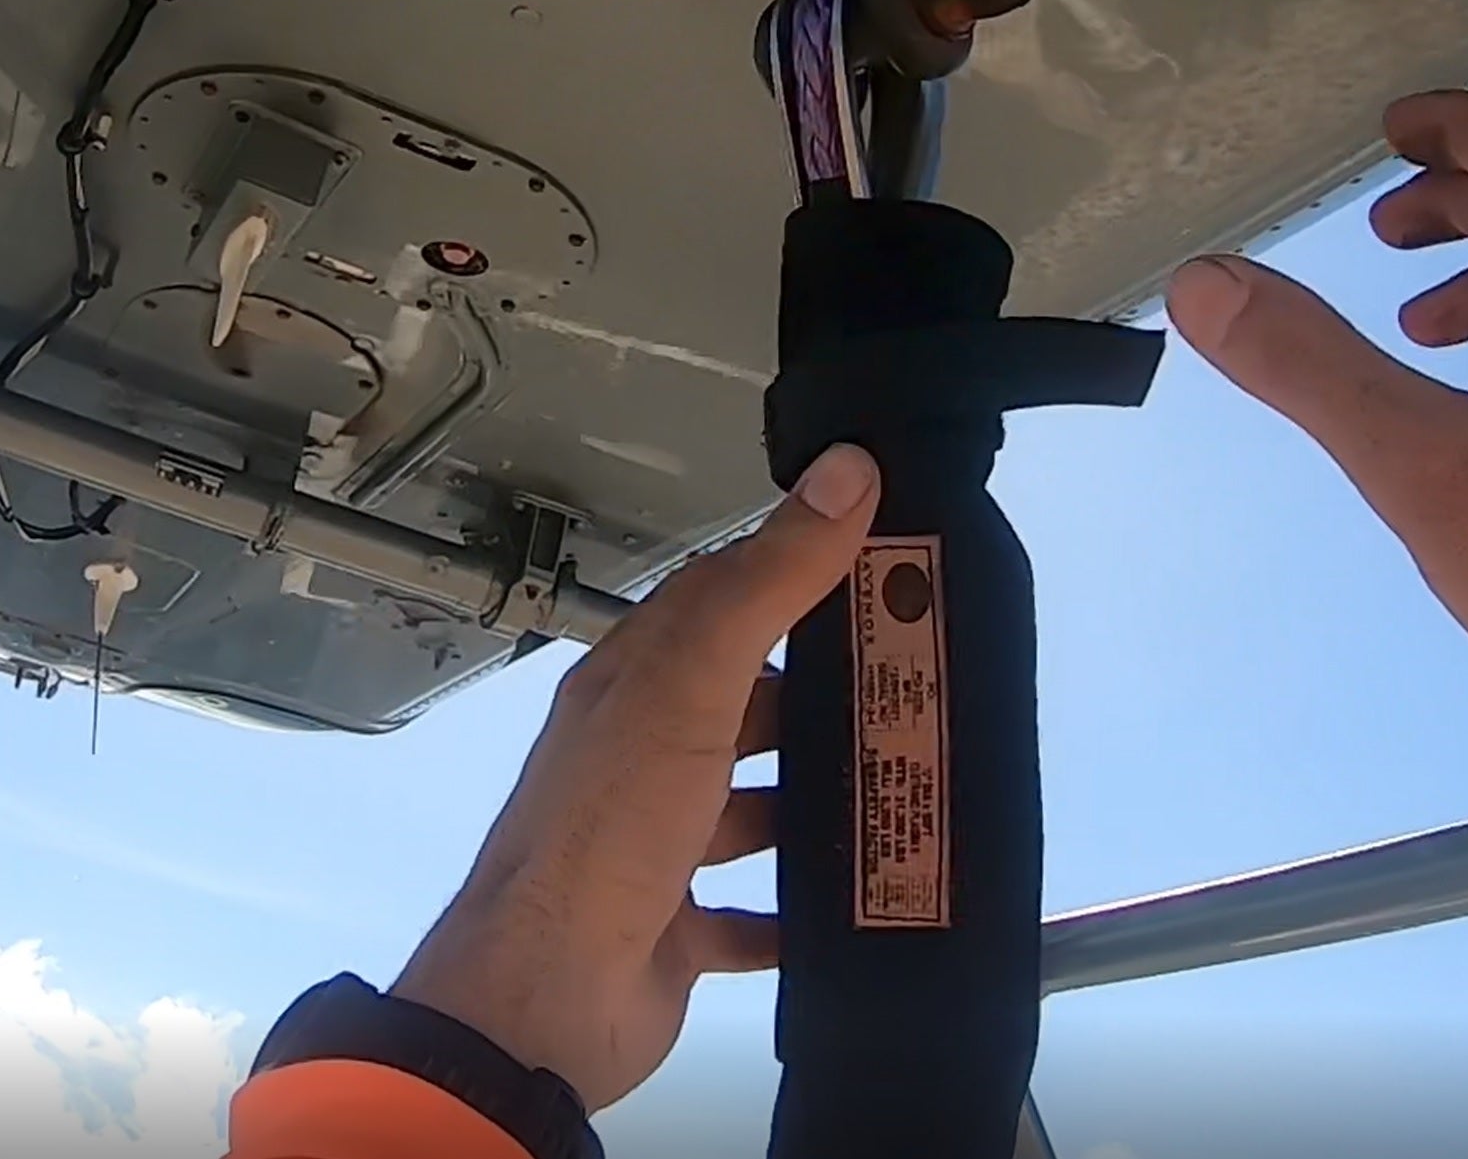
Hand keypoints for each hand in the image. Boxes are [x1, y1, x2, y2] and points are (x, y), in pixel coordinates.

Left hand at [391, 444, 881, 1108]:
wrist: (546, 997)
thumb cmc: (611, 827)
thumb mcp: (692, 682)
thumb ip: (767, 582)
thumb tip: (844, 470)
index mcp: (632, 685)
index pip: (715, 601)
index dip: (792, 572)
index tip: (882, 566)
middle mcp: (637, 757)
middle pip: (738, 705)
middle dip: (819, 697)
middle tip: (920, 691)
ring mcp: (653, 846)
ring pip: (746, 807)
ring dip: (813, 801)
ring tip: (906, 790)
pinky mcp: (674, 931)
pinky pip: (747, 914)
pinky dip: (795, 910)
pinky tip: (854, 902)